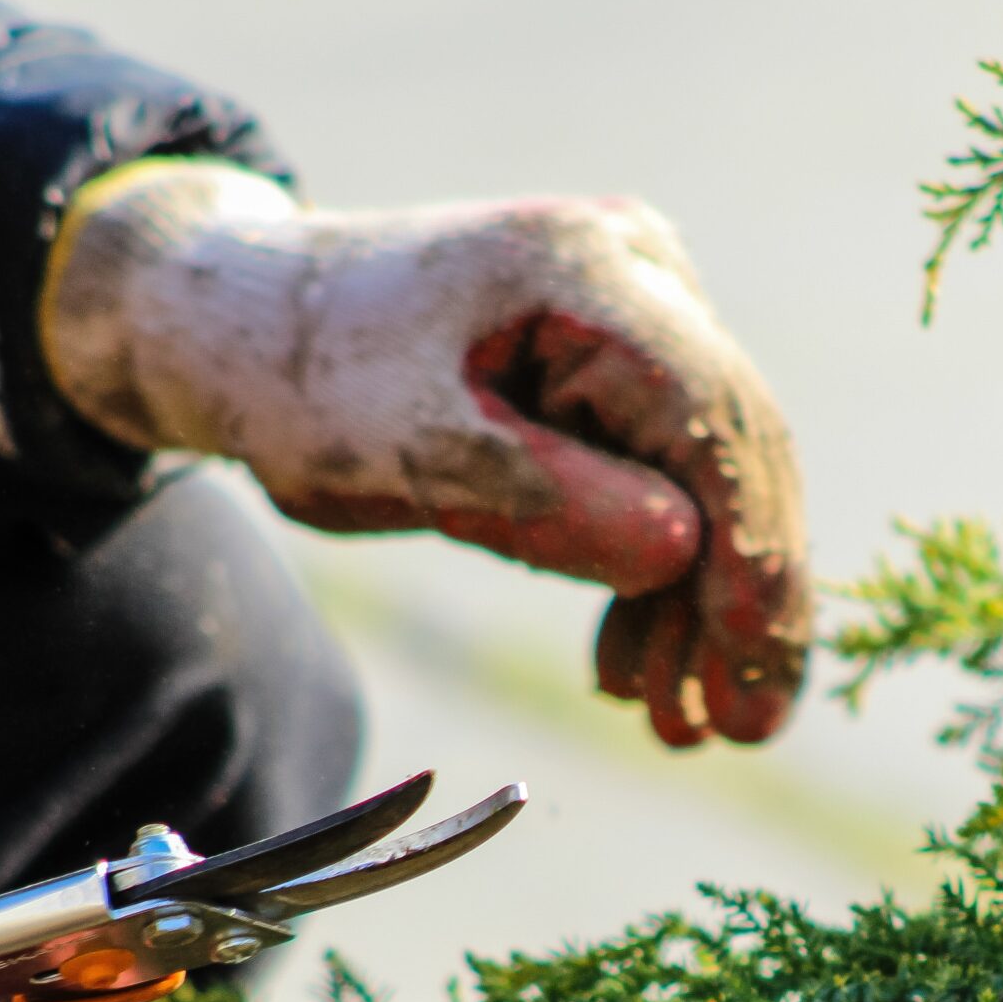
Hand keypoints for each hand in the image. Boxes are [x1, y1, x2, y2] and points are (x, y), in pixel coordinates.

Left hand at [41, 161, 809, 746]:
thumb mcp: (407, 454)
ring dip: (697, 608)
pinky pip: (667, 478)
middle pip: (731, 450)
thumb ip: (543, 500)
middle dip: (741, 599)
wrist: (248, 327)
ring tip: (679, 726)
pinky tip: (635, 668)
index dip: (750, 546)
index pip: (711, 414)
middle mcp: (638, 274)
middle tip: (741, 730)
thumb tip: (682, 554)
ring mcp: (639, 315)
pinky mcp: (620, 367)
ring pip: (708, 478)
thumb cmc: (309, 380)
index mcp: (585, 271)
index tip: (755, 661)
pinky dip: (654, 578)